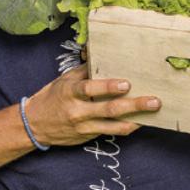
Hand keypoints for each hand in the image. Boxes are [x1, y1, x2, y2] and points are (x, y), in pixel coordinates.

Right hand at [23, 64, 160, 146]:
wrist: (35, 125)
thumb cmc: (52, 97)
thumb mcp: (64, 79)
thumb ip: (84, 69)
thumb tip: (101, 53)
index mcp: (70, 92)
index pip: (90, 89)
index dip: (109, 87)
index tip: (127, 84)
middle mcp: (78, 111)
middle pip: (109, 110)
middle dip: (134, 105)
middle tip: (154, 101)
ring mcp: (84, 126)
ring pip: (113, 126)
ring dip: (135, 120)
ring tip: (153, 114)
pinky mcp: (88, 137)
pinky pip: (111, 132)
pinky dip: (126, 127)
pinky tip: (139, 122)